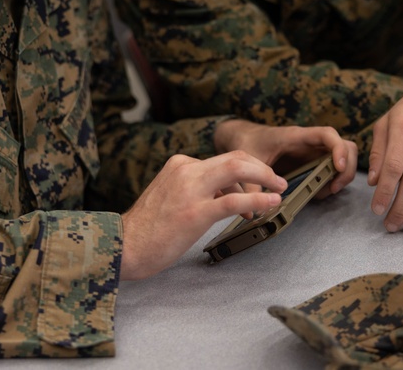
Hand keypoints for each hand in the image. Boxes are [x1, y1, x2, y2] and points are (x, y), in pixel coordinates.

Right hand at [120, 152, 285, 279]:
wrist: (124, 245)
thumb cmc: (148, 228)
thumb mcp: (171, 196)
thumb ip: (197, 189)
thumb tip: (228, 193)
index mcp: (179, 165)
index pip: (223, 159)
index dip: (248, 171)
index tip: (259, 185)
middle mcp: (186, 170)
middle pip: (235, 158)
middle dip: (262, 168)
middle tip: (278, 181)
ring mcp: (191, 190)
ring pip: (237, 170)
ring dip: (265, 178)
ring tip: (278, 191)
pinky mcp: (195, 212)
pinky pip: (234, 200)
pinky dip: (258, 199)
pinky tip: (270, 202)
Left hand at [213, 119, 357, 196]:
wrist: (244, 136)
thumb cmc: (249, 141)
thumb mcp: (248, 159)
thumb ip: (252, 182)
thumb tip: (258, 206)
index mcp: (296, 136)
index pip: (327, 134)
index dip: (338, 149)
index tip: (337, 167)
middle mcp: (310, 143)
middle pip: (345, 147)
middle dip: (347, 168)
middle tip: (335, 187)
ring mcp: (313, 153)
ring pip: (342, 159)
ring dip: (341, 177)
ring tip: (327, 192)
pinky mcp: (312, 163)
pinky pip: (331, 170)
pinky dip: (331, 182)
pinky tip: (319, 192)